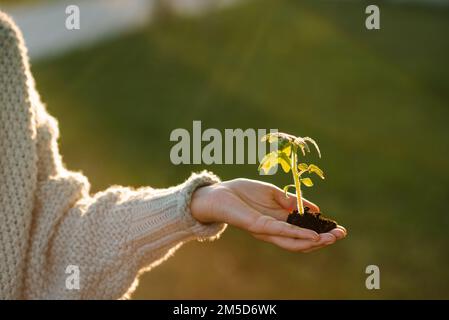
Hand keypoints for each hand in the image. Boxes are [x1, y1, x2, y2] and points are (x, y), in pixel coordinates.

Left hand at [191, 178, 346, 251]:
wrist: (219, 193)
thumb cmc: (243, 192)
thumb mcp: (273, 193)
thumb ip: (291, 200)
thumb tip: (313, 209)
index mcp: (279, 221)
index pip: (303, 231)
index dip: (322, 231)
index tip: (340, 228)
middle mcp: (274, 230)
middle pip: (302, 241)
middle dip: (323, 239)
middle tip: (340, 235)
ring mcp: (267, 230)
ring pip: (293, 242)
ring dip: (314, 241)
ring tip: (330, 238)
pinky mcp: (258, 226)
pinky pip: (281, 232)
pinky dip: (297, 234)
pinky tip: (312, 235)